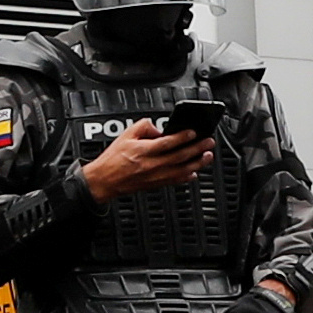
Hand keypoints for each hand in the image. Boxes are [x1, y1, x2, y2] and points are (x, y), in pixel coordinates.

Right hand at [79, 121, 215, 200]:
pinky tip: (194, 172)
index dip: (182, 137)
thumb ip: (143, 127)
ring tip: (207, 156)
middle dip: (196, 149)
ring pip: (181, 170)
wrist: (104, 180)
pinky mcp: (156, 184)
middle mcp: (150, 165)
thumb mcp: (125, 135)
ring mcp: (155, 176)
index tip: (193, 132)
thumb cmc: (113, 159)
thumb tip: (159, 128)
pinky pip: (175, 181)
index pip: (166, 143)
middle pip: (179, 157)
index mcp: (142, 151)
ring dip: (197, 163)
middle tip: (208, 142)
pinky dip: (187, 177)